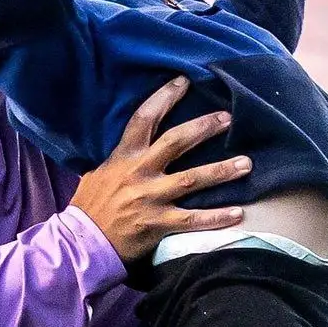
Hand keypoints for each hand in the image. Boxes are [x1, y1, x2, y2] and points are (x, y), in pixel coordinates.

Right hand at [70, 79, 246, 264]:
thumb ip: (120, 159)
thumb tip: (136, 145)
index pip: (144, 118)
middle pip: (176, 142)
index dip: (164, 98)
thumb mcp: (99, 173)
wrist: (81, 244)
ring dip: (221, 171)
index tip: (184, 81)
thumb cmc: (90, 208)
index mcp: (124, 157)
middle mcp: (139, 173)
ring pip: (192, 179)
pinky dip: (216, 217)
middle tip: (228, 119)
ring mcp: (149, 198)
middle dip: (204, 128)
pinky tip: (238, 213)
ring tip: (246, 164)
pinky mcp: (157, 224)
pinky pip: (192, 219)